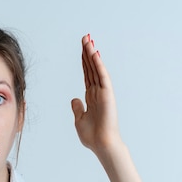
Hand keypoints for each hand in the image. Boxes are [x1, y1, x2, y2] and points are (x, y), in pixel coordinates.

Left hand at [71, 35, 122, 154]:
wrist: (101, 144)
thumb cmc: (92, 136)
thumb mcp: (79, 120)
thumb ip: (78, 108)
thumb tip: (74, 99)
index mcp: (91, 97)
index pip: (87, 75)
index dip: (84, 62)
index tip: (82, 49)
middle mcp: (97, 92)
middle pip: (91, 68)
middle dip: (88, 53)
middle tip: (85, 37)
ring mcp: (103, 92)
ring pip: (97, 69)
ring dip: (92, 54)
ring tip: (88, 40)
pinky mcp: (107, 94)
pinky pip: (102, 76)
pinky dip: (99, 65)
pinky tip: (94, 54)